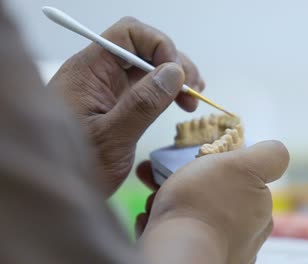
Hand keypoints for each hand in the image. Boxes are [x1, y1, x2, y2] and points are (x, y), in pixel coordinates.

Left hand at [47, 17, 204, 195]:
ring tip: (191, 100)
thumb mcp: (111, 139)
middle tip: (193, 92)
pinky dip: (168, 91)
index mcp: (89, 72)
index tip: (177, 75)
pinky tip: (181, 104)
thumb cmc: (74, 169)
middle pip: (144, 48)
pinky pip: (147, 86)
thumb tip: (174, 72)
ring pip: (149, 67)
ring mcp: (109, 89)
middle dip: (174, 64)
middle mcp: (99, 74)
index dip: (159, 46)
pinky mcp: (118, 104)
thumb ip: (141, 104)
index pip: (128, 34)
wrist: (56, 193)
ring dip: (176, 77)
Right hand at [136, 141, 289, 263]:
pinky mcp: (200, 260)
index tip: (207, 164)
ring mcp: (224, 250)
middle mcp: (248, 233)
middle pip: (216, 197)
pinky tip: (152, 222)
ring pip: (195, 217)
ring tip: (154, 201)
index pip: (248, 182)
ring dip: (172, 204)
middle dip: (191, 184)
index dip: (227, 169)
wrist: (177, 252)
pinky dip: (165, 228)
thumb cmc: (204, 202)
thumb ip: (268, 155)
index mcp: (260, 208)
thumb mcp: (242, 164)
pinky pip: (181, 237)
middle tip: (164, 178)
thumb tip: (278, 153)